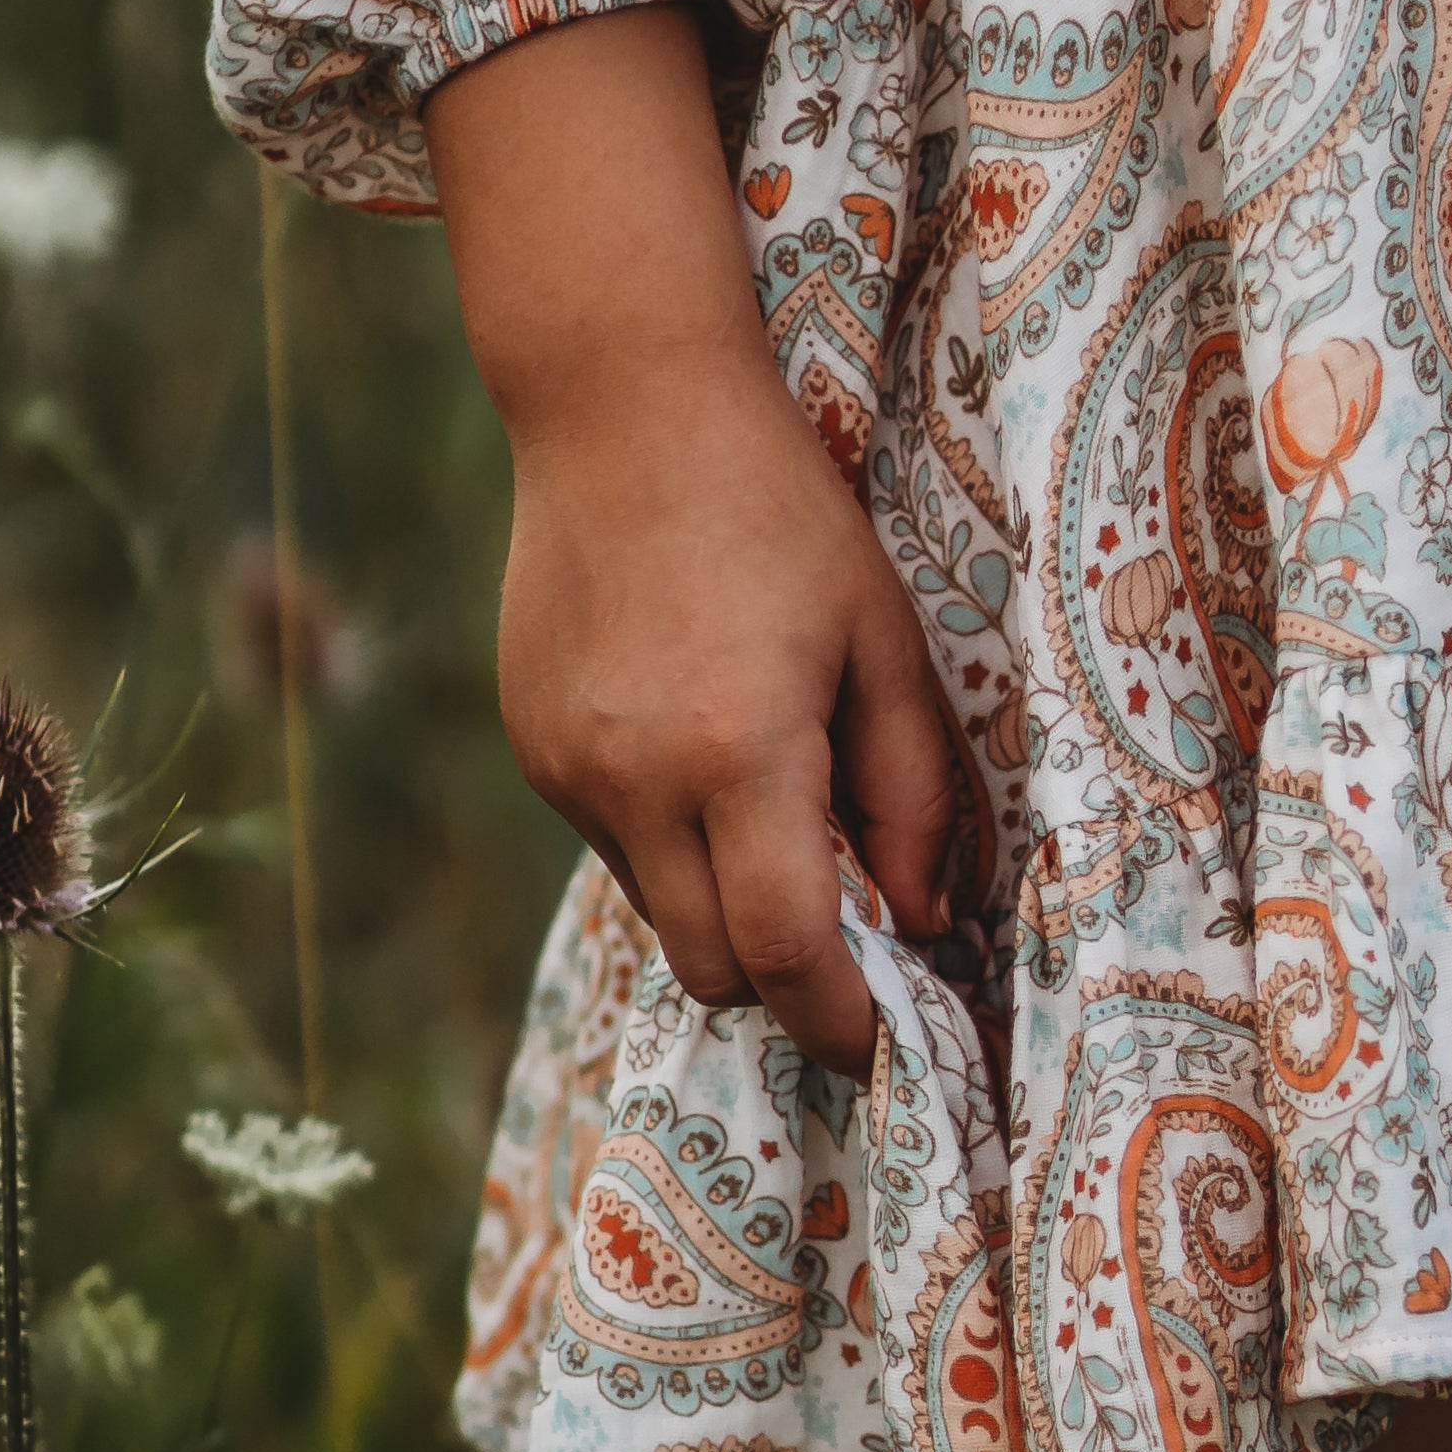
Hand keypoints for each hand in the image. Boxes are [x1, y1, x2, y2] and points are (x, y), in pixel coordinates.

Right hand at [431, 10, 951, 1073]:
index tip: (884, 1040)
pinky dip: (668, 840)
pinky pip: (613, 847)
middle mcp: (637, 780)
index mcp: (739, 752)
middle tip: (847, 932)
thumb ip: (910, 792)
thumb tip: (919, 921)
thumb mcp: (884, 641)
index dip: (842, 1022)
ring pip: (659, 913)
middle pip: (714, 969)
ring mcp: (569, 770)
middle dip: (785, 979)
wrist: (623, 410)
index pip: (789, 954)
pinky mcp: (532, 749)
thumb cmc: (781, 515)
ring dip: (722, 902)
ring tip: (771, 796)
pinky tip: (697, 740)